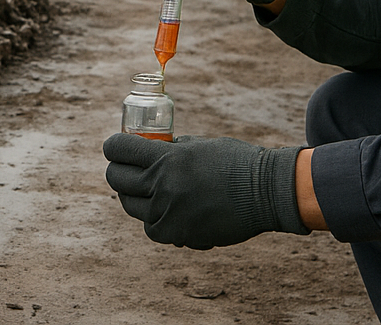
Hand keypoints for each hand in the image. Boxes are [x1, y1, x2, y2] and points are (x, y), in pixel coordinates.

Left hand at [103, 133, 307, 248]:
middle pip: (116, 179)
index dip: (114, 147)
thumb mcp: (199, 145)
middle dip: (118, 171)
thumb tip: (150, 149)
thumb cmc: (236, 162)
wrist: (266, 193)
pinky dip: (155, 220)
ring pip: (130, 205)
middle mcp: (161, 184)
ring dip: (135, 197)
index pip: (118, 149)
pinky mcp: (178, 234)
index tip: (115, 148)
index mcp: (166, 156)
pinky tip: (167, 211)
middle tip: (125, 171)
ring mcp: (167, 212)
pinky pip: (151, 228)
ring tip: (146, 192)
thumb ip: (172, 149)